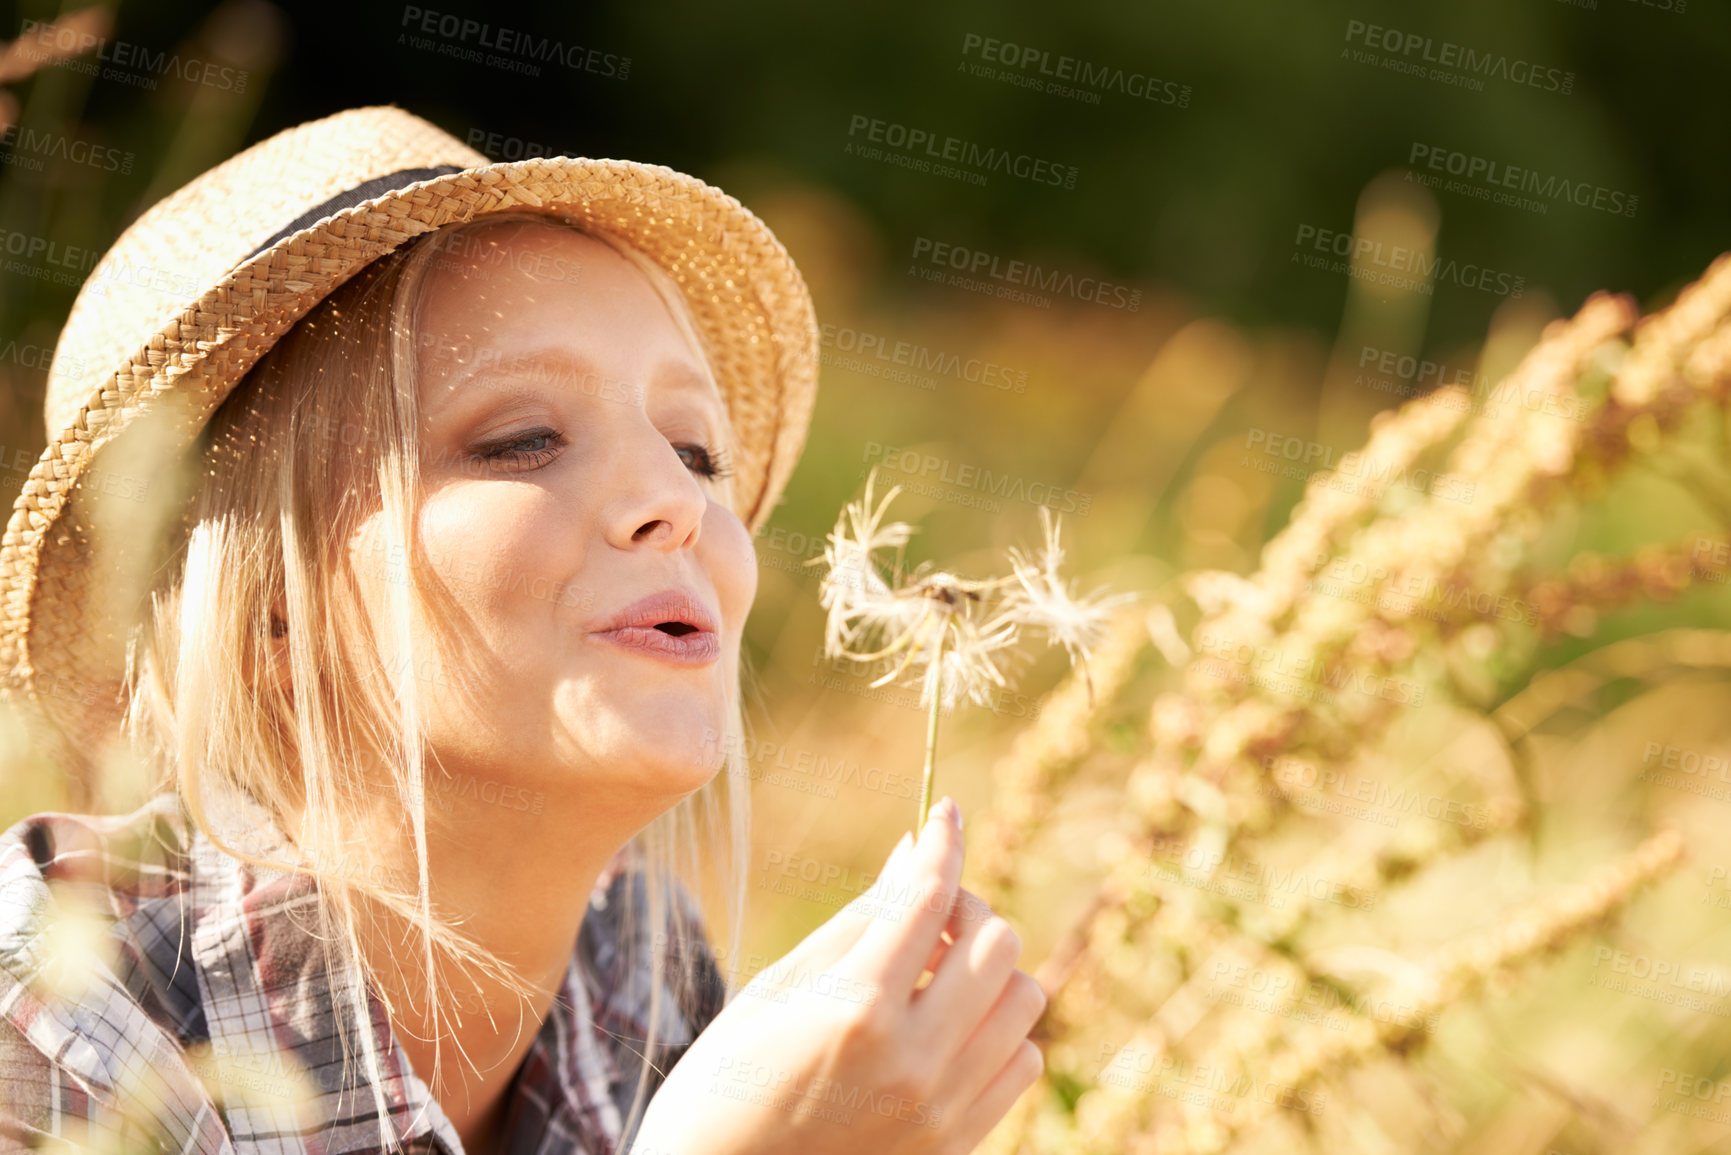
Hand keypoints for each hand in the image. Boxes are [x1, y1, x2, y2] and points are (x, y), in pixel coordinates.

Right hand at [632, 796, 1045, 1154]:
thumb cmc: (720, 1089)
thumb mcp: (774, 992)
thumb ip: (856, 922)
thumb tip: (914, 853)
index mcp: (855, 1011)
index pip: (928, 898)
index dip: (942, 842)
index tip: (944, 812)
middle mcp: (913, 1063)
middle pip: (998, 944)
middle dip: (966, 909)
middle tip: (923, 914)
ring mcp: (942, 1113)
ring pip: (1023, 1000)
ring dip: (989, 971)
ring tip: (935, 974)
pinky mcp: (955, 1148)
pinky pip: (1021, 1064)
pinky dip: (998, 1031)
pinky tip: (946, 1029)